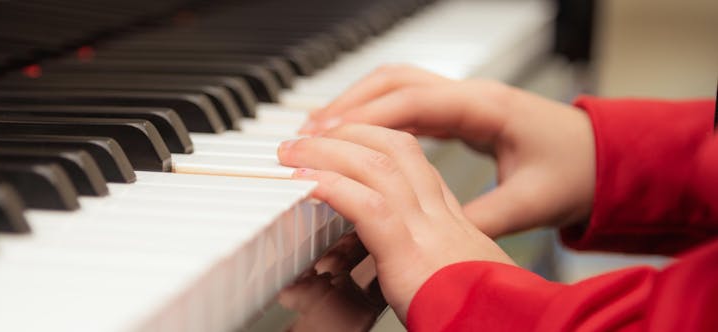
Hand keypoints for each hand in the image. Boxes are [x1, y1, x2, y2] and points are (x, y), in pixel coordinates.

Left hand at [277, 124, 512, 320]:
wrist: (510, 328)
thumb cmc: (480, 314)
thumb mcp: (456, 275)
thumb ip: (429, 257)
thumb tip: (397, 259)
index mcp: (452, 220)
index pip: (412, 161)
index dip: (373, 143)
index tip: (343, 143)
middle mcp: (441, 215)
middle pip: (394, 148)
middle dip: (348, 133)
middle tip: (310, 136)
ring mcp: (428, 229)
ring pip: (377, 165)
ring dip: (328, 150)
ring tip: (294, 150)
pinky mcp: (411, 253)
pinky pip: (367, 205)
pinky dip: (332, 186)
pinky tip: (305, 181)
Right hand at [299, 64, 595, 236]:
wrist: (601, 156)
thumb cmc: (574, 171)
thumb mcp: (531, 202)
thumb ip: (485, 218)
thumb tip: (439, 239)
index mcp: (486, 108)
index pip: (412, 101)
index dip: (365, 117)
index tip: (327, 134)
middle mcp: (470, 94)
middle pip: (394, 81)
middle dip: (348, 103)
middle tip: (309, 132)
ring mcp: (463, 98)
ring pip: (395, 85)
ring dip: (356, 104)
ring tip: (320, 132)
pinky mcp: (458, 111)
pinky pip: (405, 102)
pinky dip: (373, 114)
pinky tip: (353, 136)